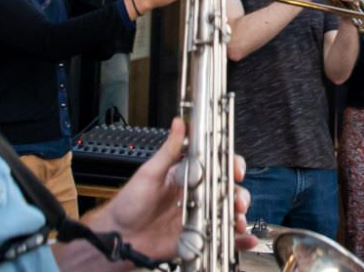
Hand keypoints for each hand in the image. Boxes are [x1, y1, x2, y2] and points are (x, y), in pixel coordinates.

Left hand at [68, 118, 253, 267]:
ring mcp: (197, 217)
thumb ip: (168, 150)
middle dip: (238, 194)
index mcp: (186, 177)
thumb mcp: (149, 172)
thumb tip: (178, 123)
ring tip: (237, 218)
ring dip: (238, 215)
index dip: (230, 166)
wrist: (118, 236)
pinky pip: (220, 237)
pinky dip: (237, 239)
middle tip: (237, 200)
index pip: (215, 167)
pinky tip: (245, 238)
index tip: (235, 170)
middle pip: (227, 191)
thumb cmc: (128, 204)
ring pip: (226, 213)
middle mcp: (195, 196)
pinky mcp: (196, 237)